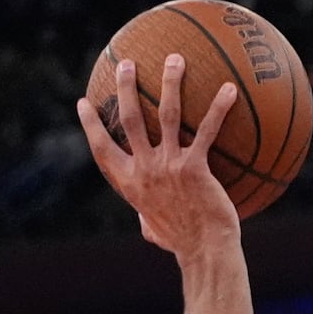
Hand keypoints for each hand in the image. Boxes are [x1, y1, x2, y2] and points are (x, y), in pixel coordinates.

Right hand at [76, 55, 238, 256]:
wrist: (205, 253)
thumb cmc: (182, 243)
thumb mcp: (155, 230)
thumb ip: (147, 218)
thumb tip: (144, 224)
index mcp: (131, 183)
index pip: (102, 149)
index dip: (90, 125)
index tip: (83, 103)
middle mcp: (145, 169)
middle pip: (130, 118)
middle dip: (126, 87)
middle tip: (128, 64)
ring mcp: (169, 165)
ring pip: (166, 114)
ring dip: (170, 83)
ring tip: (175, 59)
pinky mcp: (195, 168)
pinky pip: (207, 131)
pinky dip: (218, 108)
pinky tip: (229, 90)